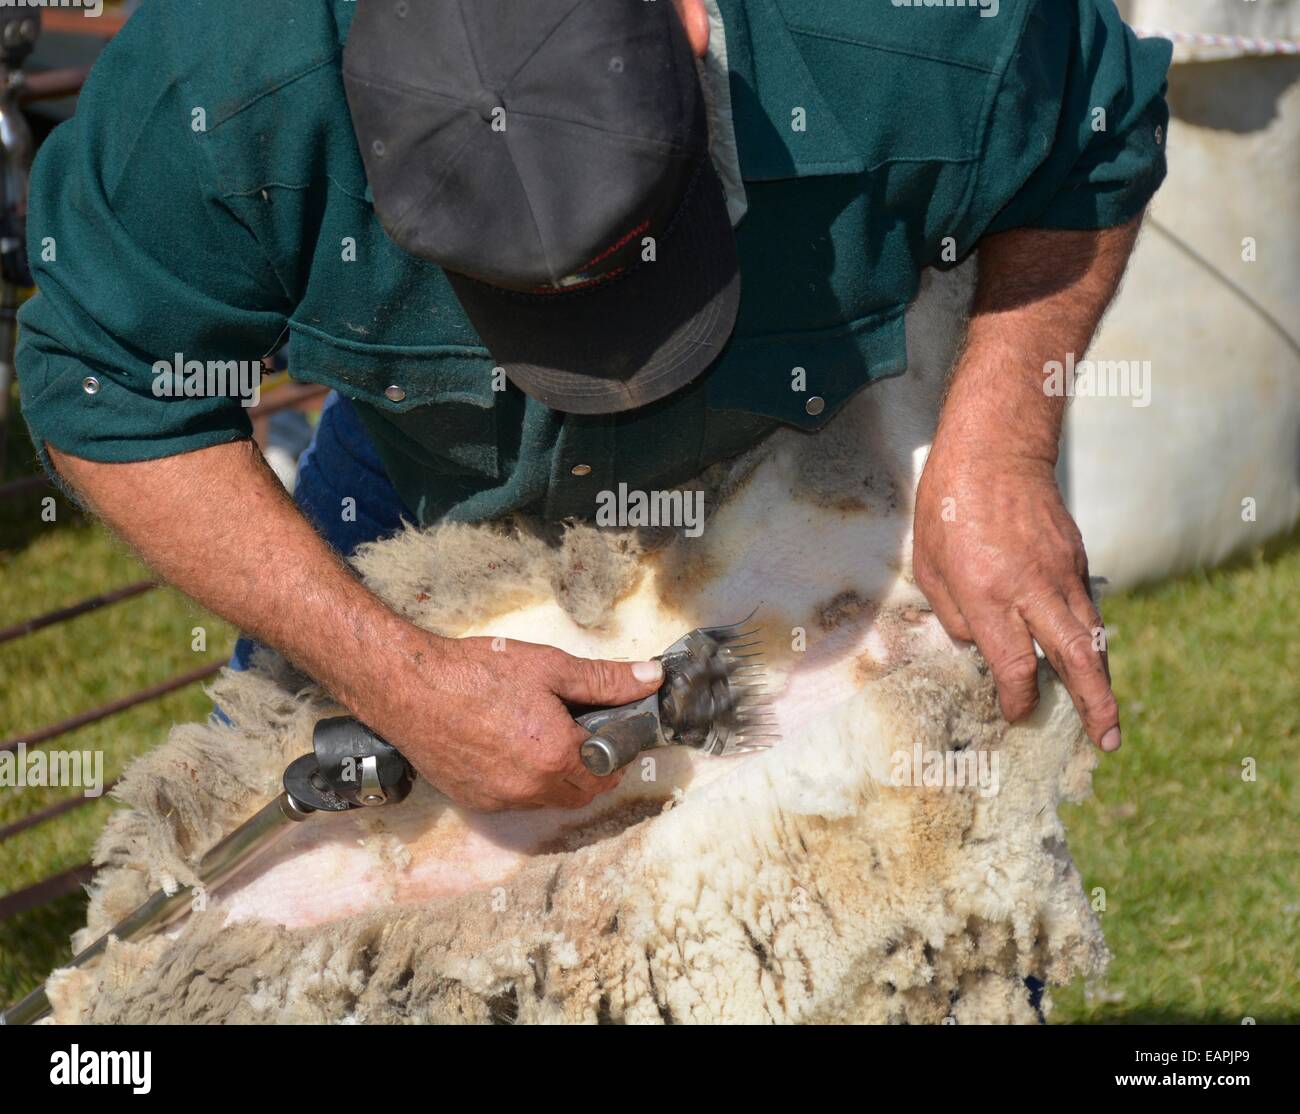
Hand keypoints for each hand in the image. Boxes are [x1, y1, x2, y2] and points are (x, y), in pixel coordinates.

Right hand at [357, 632, 663, 810]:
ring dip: (557, 778)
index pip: (608, 775)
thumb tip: (651, 679)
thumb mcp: (549, 667)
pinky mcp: (474, 801)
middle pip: (580, 795)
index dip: (616, 755)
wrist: (410, 688)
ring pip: (547, 800)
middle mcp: (531, 788)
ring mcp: (500, 799)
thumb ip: (605, 680)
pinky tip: (509, 747)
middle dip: (590, 771)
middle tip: (579, 734)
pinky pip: (514, 800)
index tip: (609, 733)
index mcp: (556, 756)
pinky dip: (523, 782)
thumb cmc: (477, 673)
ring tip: (541, 736)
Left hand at [913, 438, 1119, 751]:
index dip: (1019, 698)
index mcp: (988, 593)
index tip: (1016, 714)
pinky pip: (1085, 609)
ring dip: (1101, 680)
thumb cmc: (947, 506)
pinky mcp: (1075, 557)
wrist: (993, 450)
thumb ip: (953, 614)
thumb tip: (979, 646)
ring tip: (1107, 719)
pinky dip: (1089, 642)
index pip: (1015, 664)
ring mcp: (1061, 572)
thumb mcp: (929, 565)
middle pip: (1074, 658)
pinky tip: (1086, 662)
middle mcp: (1032, 588)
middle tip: (1107, 741)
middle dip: (1093, 705)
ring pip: (1090, 636)